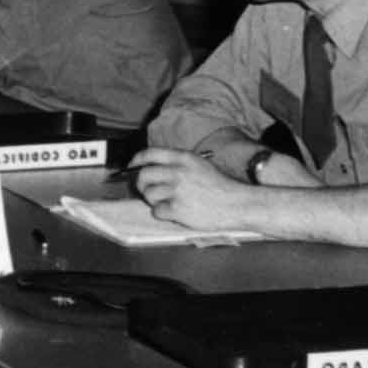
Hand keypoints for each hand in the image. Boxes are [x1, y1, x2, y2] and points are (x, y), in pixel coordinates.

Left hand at [128, 146, 256, 230]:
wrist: (236, 204)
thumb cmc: (219, 186)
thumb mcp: (199, 164)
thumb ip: (177, 163)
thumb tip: (152, 167)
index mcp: (183, 158)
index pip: (149, 154)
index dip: (136, 160)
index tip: (131, 166)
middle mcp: (178, 172)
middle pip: (143, 175)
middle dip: (141, 184)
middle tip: (147, 190)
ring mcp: (177, 191)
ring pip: (148, 194)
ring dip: (153, 200)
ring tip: (167, 202)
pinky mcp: (177, 209)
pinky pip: (157, 211)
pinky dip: (162, 213)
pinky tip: (175, 211)